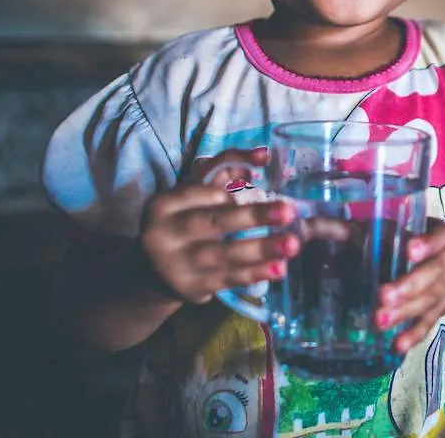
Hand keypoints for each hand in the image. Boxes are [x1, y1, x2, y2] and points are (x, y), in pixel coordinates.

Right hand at [138, 147, 298, 303]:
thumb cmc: (181, 221)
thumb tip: (262, 156)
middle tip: (288, 211)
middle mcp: (166, 234)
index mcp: (164, 204)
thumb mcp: (190, 193)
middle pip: (214, 222)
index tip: (259, 178)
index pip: (201, 191)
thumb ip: (223, 171)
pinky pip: (229, 278)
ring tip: (292, 245)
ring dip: (261, 249)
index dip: (231, 186)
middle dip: (253, 217)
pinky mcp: (192, 287)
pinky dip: (256, 273)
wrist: (152, 271)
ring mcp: (178, 264)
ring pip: (224, 254)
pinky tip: (279, 268)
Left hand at [374, 219, 444, 353]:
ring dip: (403, 313)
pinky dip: (412, 337)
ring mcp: (443, 290)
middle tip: (384, 295)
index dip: (427, 244)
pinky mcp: (437, 313)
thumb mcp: (403, 232)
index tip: (409, 250)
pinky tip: (397, 346)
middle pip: (432, 274)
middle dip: (408, 285)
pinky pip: (426, 326)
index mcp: (440, 238)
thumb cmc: (413, 246)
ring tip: (380, 321)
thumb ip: (378, 231)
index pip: (438, 237)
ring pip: (427, 302)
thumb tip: (337, 231)